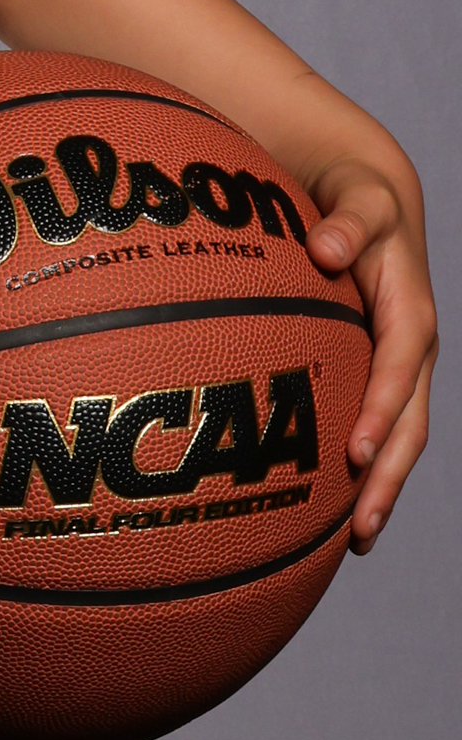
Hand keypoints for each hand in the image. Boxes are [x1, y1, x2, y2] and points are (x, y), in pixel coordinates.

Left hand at [307, 160, 436, 551]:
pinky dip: (364, 471)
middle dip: (386, 475)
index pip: (398, 369)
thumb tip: (327, 246)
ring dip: (381, 488)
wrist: (370, 202)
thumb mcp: (360, 199)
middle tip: (360, 526)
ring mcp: (399, 370)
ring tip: (356, 540)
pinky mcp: (380, 378)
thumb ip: (349, 220)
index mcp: (409, 313)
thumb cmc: (358, 201)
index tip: (353, 450)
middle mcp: (411, 350)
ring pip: (398, 439)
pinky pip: (378, 431)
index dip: (380, 410)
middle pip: (407, 424)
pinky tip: (337, 514)